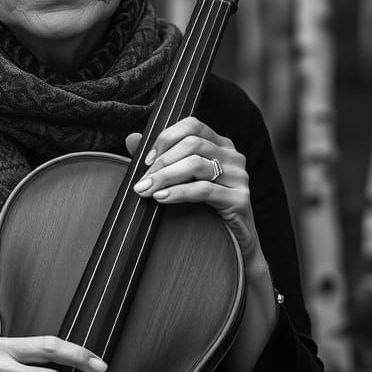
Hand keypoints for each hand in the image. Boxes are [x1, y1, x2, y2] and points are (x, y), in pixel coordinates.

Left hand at [126, 117, 263, 267]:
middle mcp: (232, 156)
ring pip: (196, 164)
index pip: (192, 125)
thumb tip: (132, 138)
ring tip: (147, 190)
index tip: (147, 159)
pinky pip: (204, 189)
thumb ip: (159, 158)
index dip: (166, 138)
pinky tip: (162, 197)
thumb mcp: (181, 181)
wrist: (234, 246)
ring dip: (165, 176)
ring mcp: (238, 177)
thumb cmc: (205, 210)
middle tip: (142, 181)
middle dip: (162, 162)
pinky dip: (178, 192)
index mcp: (220, 145)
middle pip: (192, 144)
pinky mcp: (239, 199)